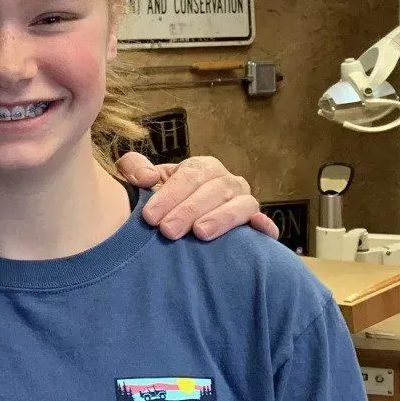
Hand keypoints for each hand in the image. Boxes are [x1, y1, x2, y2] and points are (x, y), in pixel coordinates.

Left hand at [117, 152, 279, 241]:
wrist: (178, 221)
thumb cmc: (161, 199)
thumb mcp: (143, 181)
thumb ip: (134, 169)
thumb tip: (146, 178)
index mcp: (202, 168)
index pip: (191, 174)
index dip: (171, 194)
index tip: (150, 217)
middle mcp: (227, 182)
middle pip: (215, 190)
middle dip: (189, 210)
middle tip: (167, 231)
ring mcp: (244, 202)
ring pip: (241, 204)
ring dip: (222, 218)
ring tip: (200, 233)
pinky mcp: (255, 223)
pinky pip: (265, 223)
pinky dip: (265, 226)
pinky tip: (261, 231)